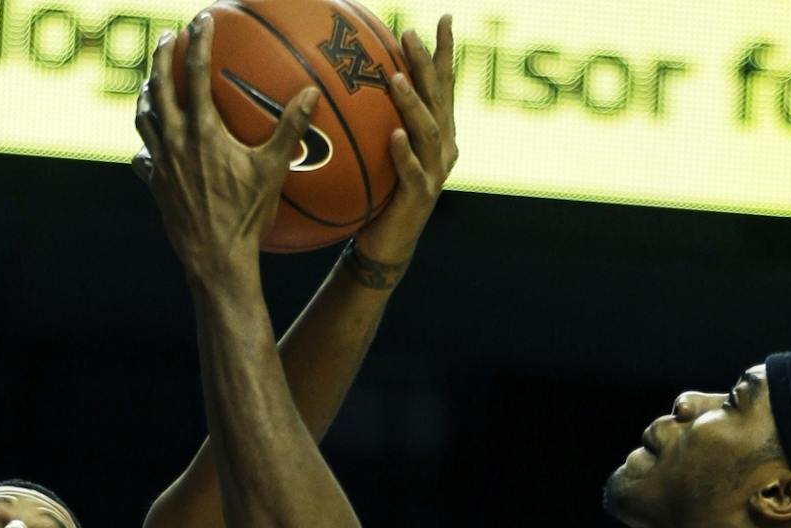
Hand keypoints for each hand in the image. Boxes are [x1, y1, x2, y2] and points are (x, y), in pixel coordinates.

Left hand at [135, 14, 318, 282]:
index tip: (202, 20)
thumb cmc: (246, 216)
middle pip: (158, 87)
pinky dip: (146, 145)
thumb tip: (310, 94)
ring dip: (147, 95)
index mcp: (202, 130)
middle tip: (167, 37)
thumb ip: (289, 129)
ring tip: (150, 83)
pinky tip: (150, 147)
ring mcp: (160, 164)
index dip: (199, 41)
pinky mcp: (155, 186)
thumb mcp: (273, 170)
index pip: (194, 73)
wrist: (215, 259)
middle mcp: (174, 141)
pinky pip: (143, 157)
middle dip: (161, 57)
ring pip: (144, 118)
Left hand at [349, 16, 457, 269]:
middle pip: (439, 98)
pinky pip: (413, 172)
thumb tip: (345, 81)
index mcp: (439, 132)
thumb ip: (375, 119)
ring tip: (396, 79)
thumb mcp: (378, 149)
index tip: (443, 18)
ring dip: (413, 104)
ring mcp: (435, 173)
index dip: (445, 51)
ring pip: (430, 132)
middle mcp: (444, 148)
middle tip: (410, 34)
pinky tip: (393, 136)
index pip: (444, 85)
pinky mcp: (421, 197)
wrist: (385, 243)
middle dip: (427, 64)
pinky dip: (404, 154)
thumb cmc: (378, 191)